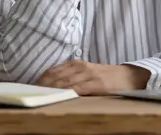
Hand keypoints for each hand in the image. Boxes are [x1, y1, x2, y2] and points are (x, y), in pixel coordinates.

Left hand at [36, 60, 150, 95]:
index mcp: (77, 64)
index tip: (30, 88)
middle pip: (56, 77)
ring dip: (52, 90)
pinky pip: (79, 89)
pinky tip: (60, 97)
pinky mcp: (97, 85)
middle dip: (42, 86)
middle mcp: (81, 67)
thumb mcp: (88, 72)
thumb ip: (73, 75)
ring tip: (40, 96)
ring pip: (65, 82)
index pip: (53, 71)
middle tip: (31, 94)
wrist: (130, 77)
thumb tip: (53, 86)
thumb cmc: (107, 77)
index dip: (40, 80)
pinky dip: (68, 92)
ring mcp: (89, 76)